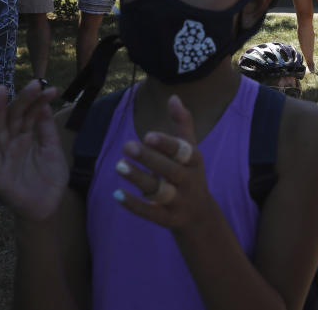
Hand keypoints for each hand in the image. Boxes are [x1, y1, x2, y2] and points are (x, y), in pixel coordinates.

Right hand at [0, 82, 67, 221]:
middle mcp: (12, 143)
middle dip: (22, 99)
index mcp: (26, 137)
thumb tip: (44, 104)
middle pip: (14, 117)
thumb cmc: (48, 178)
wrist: (46, 207)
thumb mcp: (53, 150)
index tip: (50, 88)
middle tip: (34, 83)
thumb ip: (47, 129)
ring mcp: (4, 155)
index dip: (38, 101)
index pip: (29, 113)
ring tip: (2, 90)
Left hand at [112, 94, 215, 231]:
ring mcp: (180, 201)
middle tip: (127, 146)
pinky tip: (117, 194)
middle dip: (149, 159)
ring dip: (139, 179)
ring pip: (160, 191)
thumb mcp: (191, 150)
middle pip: (170, 170)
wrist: (200, 215)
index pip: (182, 151)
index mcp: (195, 161)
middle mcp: (190, 181)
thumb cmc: (190, 174)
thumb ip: (182, 124)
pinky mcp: (169, 219)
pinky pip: (151, 214)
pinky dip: (134, 205)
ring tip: (119, 166)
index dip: (166, 144)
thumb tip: (173, 97)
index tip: (147, 135)